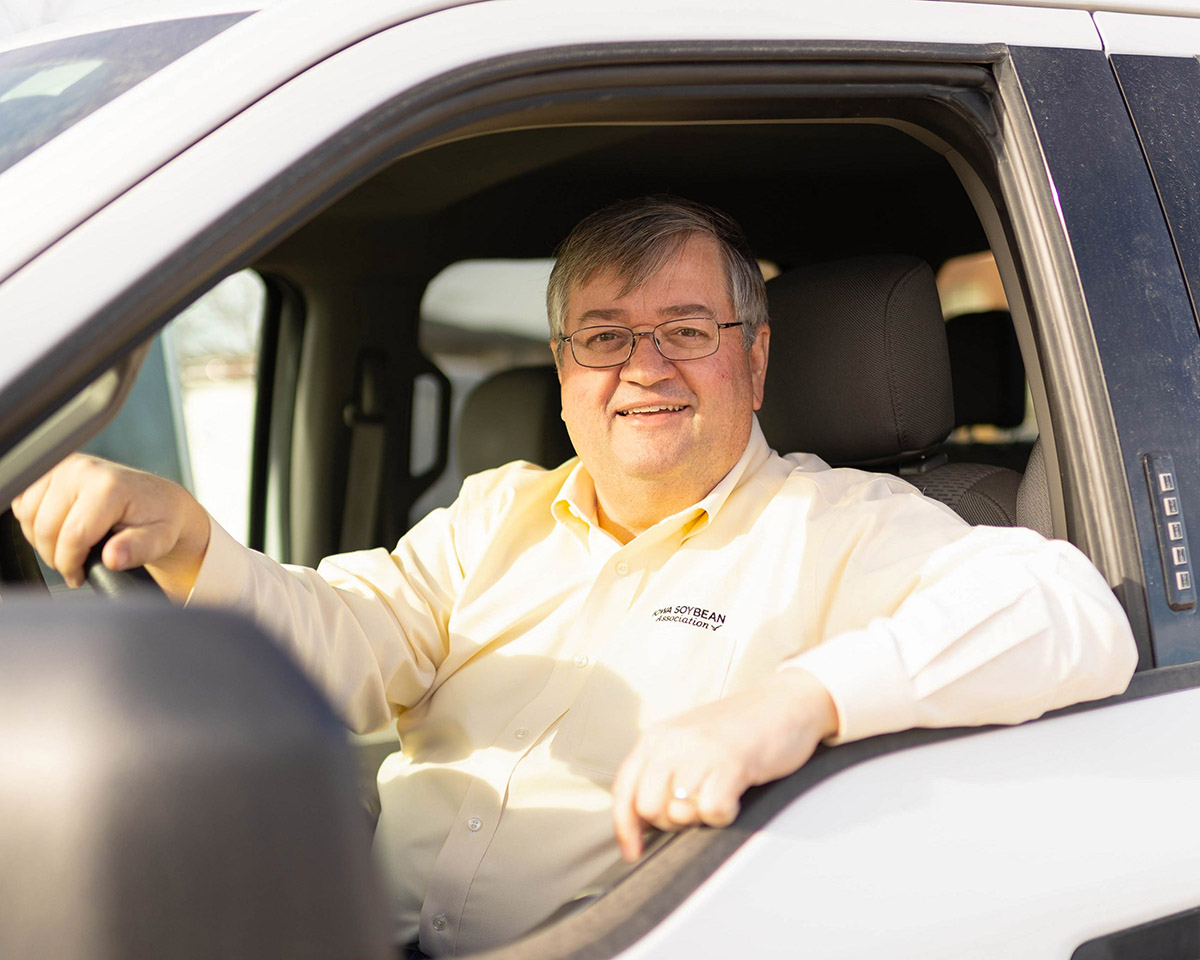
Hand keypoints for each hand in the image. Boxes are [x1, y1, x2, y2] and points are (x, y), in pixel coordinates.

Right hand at [11, 453, 210, 599]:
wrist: (159, 501)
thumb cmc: (160, 520)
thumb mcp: (160, 540)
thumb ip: (138, 550)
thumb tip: (113, 557)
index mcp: (109, 487)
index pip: (71, 537)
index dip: (70, 564)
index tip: (78, 576)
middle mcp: (83, 470)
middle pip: (45, 528)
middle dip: (56, 556)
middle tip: (74, 565)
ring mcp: (64, 466)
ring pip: (28, 516)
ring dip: (42, 539)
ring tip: (69, 548)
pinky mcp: (52, 469)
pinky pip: (23, 502)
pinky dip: (34, 522)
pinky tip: (59, 530)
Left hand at [611, 669, 837, 860]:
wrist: (784, 702)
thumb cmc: (739, 729)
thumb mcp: (688, 743)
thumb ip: (662, 773)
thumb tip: (642, 822)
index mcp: (656, 737)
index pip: (624, 790)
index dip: (625, 828)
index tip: (633, 853)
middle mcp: (671, 742)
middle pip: (649, 808)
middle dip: (671, 821)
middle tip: (697, 808)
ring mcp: (700, 751)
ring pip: (678, 813)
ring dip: (699, 817)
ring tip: (718, 796)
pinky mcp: (730, 762)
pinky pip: (712, 811)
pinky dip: (724, 814)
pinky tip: (735, 797)